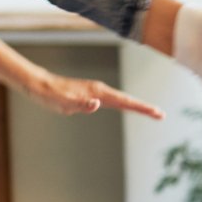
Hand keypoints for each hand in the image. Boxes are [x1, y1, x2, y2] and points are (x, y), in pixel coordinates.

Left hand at [26, 70, 162, 119]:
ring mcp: (96, 92)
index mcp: (97, 92)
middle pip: (127, 100)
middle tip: (161, 115)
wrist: (40, 85)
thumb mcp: (63, 102)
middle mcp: (100, 90)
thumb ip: (80, 104)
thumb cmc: (50, 95)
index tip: (157, 113)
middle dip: (144, 107)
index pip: (124, 101)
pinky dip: (124, 104)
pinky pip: (112, 100)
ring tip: (151, 112)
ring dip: (136, 106)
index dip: (141, 108)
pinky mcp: (90, 95)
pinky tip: (128, 107)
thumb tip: (96, 104)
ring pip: (121, 100)